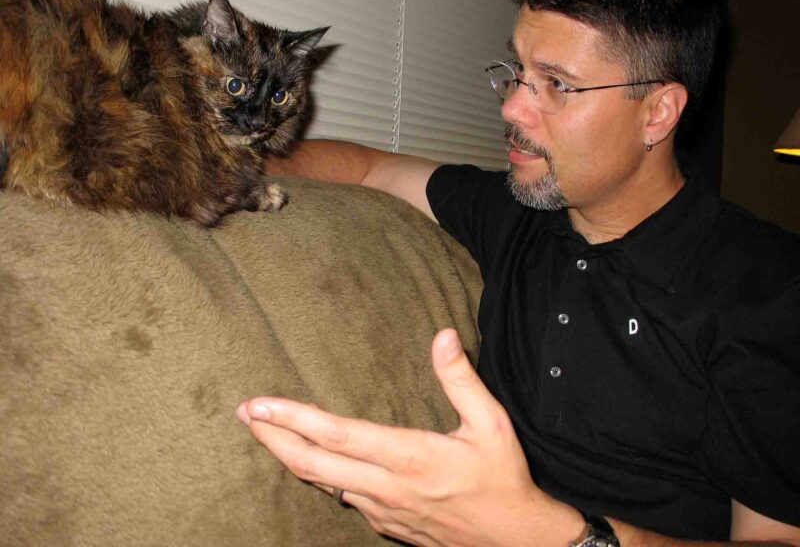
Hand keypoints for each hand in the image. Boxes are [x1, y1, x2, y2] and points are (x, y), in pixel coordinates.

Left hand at [237, 329, 582, 545]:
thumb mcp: (491, 423)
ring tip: (266, 433)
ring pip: (322, 485)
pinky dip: (319, 477)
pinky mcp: (386, 525)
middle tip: (245, 414)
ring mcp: (382, 512)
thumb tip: (443, 335)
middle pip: (313, 465)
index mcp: (409, 458)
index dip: (293, 419)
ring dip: (290, 457)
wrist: (515, 540)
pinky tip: (314, 463)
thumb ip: (461, 379)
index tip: (260, 404)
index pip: (338, 436)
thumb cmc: (503, 478)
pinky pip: (342, 499)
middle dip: (273, 438)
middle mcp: (387, 488)